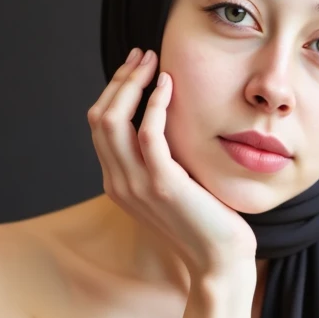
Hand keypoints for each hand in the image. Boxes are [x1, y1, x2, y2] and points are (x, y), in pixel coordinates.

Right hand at [87, 47, 258, 279]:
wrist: (218, 261)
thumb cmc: (204, 224)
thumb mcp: (172, 187)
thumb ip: (159, 160)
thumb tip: (165, 122)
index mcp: (117, 183)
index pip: (100, 126)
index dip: (115, 91)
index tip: (137, 68)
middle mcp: (119, 183)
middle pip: (100, 118)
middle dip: (120, 80)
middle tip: (144, 56)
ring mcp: (137, 185)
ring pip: (114, 121)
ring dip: (132, 84)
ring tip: (154, 63)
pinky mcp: (163, 184)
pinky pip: (147, 133)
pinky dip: (154, 104)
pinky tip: (169, 86)